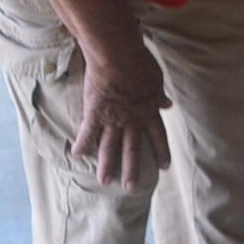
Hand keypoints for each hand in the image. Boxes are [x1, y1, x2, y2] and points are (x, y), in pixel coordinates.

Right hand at [71, 47, 171, 188]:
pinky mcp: (94, 113)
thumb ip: (159, 95)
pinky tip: (76, 155)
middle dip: (132, 170)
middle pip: (132, 149)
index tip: (164, 167)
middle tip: (130, 187)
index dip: (161, 151)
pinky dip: (81, 143)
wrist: (118, 55)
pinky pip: (87, 132)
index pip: (158, 136)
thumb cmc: (140, 63)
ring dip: (107, 165)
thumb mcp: (156, 80)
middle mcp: (132, 120)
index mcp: (148, 111)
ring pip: (109, 147)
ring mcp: (112, 119)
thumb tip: (168, 104)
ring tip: (104, 181)